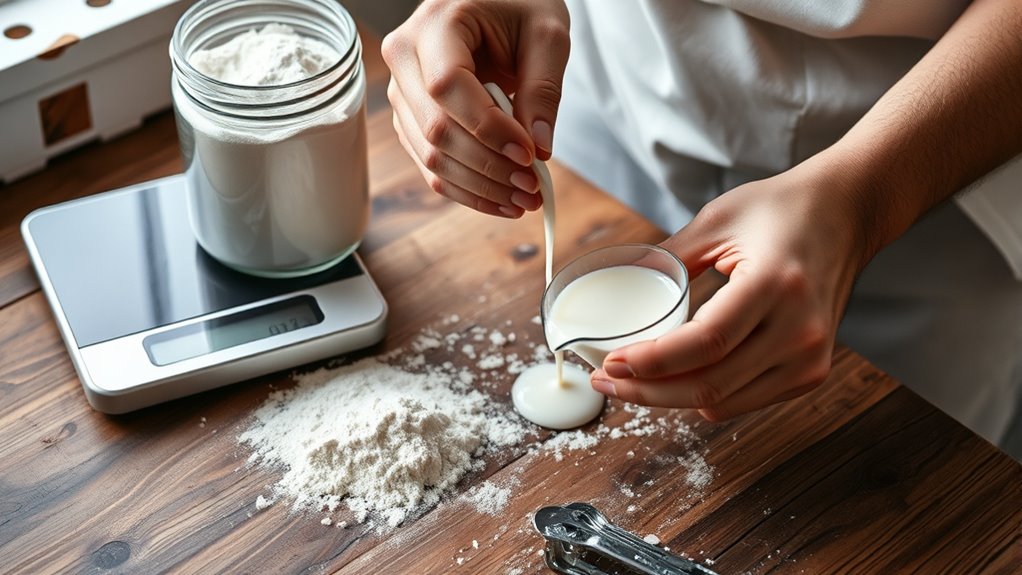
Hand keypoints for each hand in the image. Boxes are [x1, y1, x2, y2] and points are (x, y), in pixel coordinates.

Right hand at [382, 0, 569, 217]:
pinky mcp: (410, 120)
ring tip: (525, 199)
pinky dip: (467, 189)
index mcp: (434, 24)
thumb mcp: (547, 35)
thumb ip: (544, 89)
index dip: (488, 129)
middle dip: (489, 167)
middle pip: (436, 129)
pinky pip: (431, 166)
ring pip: (431, 156)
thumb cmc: (520, 8)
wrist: (496, 5)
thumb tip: (539, 149)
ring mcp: (402, 93)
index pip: (448, 87)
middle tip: (533, 187)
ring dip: (480, 187)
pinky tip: (502, 201)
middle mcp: (404, 58)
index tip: (529, 154)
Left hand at [590, 160, 869, 420]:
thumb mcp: (718, 220)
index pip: (706, 342)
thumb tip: (615, 283)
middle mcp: (800, 329)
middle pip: (710, 383)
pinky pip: (743, 400)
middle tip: (607, 380)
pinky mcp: (811, 372)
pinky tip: (673, 380)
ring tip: (631, 382)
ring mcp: (810, 357)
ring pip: (723, 401)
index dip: (652, 361)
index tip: (612, 361)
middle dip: (647, 390)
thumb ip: (667, 257)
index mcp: (775, 284)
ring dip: (670, 398)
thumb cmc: (783, 209)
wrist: (848, 213)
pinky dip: (703, 394)